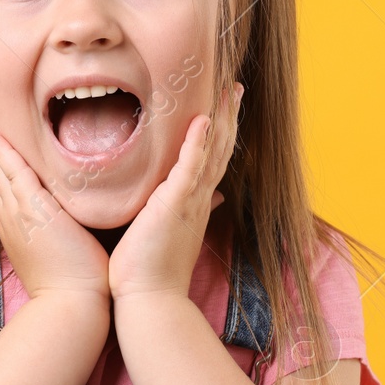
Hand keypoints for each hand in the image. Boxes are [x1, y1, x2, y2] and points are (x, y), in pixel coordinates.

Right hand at [0, 98, 109, 300]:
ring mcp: (19, 212)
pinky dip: (1, 151)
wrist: (71, 303)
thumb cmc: (73, 283)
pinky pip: (12, 172)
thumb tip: (68, 216)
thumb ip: (58, 228)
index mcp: (17, 225)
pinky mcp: (33, 209)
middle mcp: (11, 216)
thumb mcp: (59, 249)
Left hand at [109, 82, 242, 299]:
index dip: (220, 131)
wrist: (149, 299)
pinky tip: (203, 120)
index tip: (224, 104)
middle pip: (220, 148)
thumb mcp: (170, 232)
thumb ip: (185, 210)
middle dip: (229, 115)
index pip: (212, 159)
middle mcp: (199, 198)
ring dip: (221, 119)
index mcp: (195, 203)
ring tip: (228, 90)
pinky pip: (190, 169)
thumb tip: (212, 198)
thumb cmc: (152, 269)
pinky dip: (197, 144)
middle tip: (235, 85)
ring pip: (212, 152)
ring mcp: (190, 201)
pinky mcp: (175, 205)